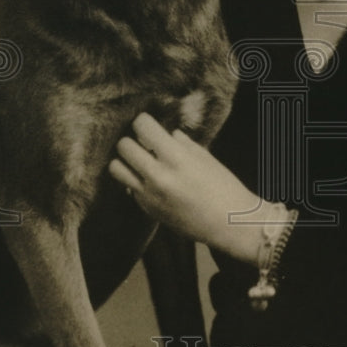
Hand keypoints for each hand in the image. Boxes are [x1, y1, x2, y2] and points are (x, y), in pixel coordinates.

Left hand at [108, 113, 271, 264]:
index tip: (150, 125)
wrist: (229, 224)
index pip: (142, 126)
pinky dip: (136, 181)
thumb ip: (180, 142)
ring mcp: (149, 195)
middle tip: (145, 144)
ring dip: (127, 161)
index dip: (145, 122)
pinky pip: (128, 187)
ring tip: (141, 161)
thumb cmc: (223, 187)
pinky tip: (153, 181)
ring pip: (117, 168)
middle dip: (133, 140)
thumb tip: (164, 131)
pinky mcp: (147, 209)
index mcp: (176, 158)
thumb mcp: (205, 157)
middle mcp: (158, 176)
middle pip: (124, 146)